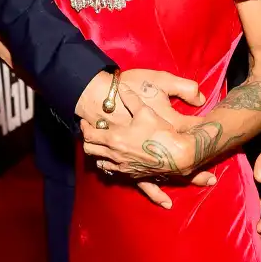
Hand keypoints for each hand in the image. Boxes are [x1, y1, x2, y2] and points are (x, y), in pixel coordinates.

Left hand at [81, 83, 195, 180]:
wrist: (177, 155)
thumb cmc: (160, 133)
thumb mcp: (145, 112)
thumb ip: (131, 99)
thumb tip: (122, 88)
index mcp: (114, 139)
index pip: (89, 134)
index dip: (84, 127)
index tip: (85, 122)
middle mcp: (114, 155)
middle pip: (90, 150)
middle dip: (87, 140)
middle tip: (91, 132)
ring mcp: (122, 166)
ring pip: (100, 162)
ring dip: (98, 154)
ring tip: (102, 146)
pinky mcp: (131, 174)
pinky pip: (113, 171)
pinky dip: (110, 164)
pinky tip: (115, 158)